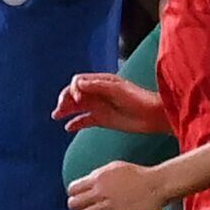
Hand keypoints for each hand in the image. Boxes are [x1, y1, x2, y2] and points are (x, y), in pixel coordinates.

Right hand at [52, 72, 168, 135]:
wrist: (153, 116)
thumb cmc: (138, 99)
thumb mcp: (117, 90)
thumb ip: (97, 86)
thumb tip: (77, 83)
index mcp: (101, 81)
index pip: (79, 81)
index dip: (74, 89)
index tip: (77, 99)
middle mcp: (98, 92)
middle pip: (75, 94)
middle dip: (65, 99)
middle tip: (59, 109)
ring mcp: (100, 106)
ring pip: (77, 107)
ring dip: (66, 110)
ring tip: (56, 116)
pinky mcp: (103, 119)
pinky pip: (85, 120)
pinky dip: (75, 123)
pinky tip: (68, 127)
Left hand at [65, 160, 170, 209]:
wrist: (155, 184)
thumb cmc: (137, 175)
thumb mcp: (115, 167)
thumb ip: (99, 174)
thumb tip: (88, 181)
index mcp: (98, 177)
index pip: (72, 189)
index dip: (74, 194)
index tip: (80, 197)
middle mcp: (100, 191)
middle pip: (73, 204)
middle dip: (76, 207)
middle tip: (85, 208)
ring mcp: (108, 205)